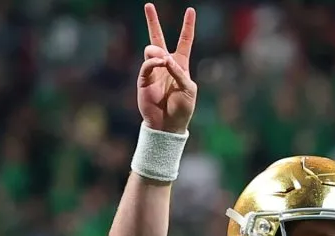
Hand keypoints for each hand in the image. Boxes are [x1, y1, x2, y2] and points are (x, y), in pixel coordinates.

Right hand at [138, 3, 196, 133]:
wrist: (168, 125)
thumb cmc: (182, 109)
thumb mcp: (189, 90)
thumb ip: (180, 73)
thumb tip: (165, 58)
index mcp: (181, 65)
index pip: (185, 41)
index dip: (188, 26)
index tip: (190, 11)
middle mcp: (166, 65)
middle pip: (158, 38)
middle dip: (153, 22)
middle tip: (148, 5)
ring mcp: (154, 71)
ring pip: (152, 51)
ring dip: (157, 52)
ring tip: (163, 59)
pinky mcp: (144, 80)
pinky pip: (147, 65)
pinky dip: (153, 62)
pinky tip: (159, 63)